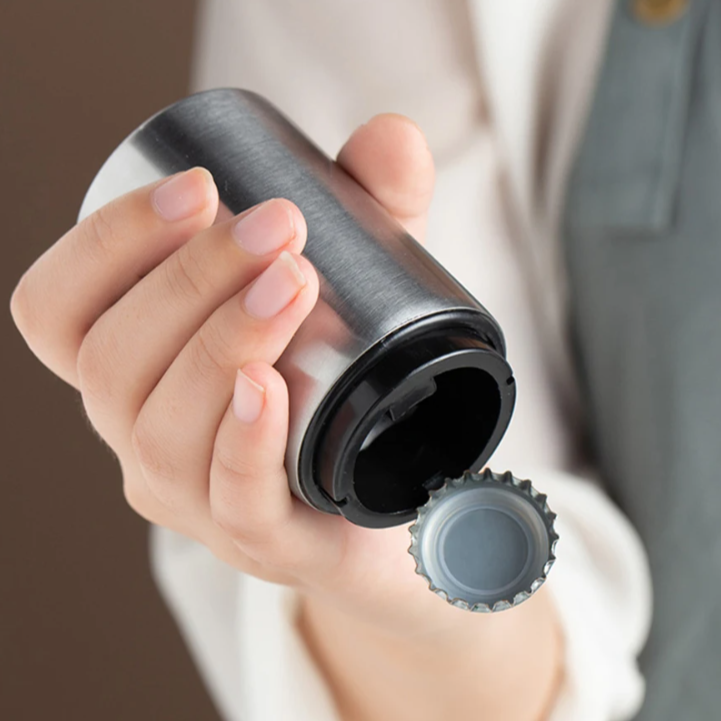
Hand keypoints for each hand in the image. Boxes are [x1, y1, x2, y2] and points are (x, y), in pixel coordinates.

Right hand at [9, 114, 551, 651]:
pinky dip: (245, 436)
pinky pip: (230, 495)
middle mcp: (143, 435)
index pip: (61, 311)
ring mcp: (195, 496)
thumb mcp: (351, 283)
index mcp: (136, 370)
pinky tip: (271, 387)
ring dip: (220, 342)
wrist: (400, 487)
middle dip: (189, 279)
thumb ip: (369, 210)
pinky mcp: (263, 539)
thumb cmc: (350, 380)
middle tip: (276, 226)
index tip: (198, 184)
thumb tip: (391, 134)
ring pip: (163, 427)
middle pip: (114, 362)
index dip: (106, 243)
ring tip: (292, 283)